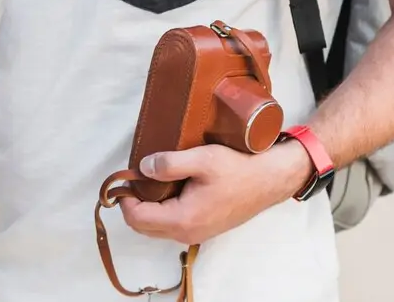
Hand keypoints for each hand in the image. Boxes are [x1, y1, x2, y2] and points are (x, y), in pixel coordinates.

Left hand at [120, 141, 312, 244]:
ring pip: (156, 227)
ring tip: (150, 180)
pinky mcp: (203, 229)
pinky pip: (171, 225)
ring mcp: (195, 234)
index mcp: (183, 219)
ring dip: (147, 207)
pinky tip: (167, 188)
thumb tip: (142, 168)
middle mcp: (186, 233)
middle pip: (142, 227)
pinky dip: (161, 210)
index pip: (136, 218)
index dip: (125, 198)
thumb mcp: (201, 159)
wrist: (268, 181)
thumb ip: (169, 164)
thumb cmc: (237, 170)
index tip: (126, 175)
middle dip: (133, 204)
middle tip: (135, 177)